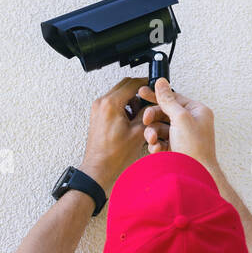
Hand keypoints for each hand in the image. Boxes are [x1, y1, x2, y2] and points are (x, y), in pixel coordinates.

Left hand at [79, 77, 151, 192]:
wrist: (99, 169)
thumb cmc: (114, 156)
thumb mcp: (138, 132)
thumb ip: (147, 113)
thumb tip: (152, 104)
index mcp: (111, 104)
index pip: (132, 83)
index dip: (147, 84)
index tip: (154, 87)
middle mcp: (101, 103)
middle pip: (124, 85)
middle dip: (139, 92)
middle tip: (149, 101)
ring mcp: (97, 109)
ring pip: (118, 94)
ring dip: (131, 99)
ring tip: (139, 115)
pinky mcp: (97, 116)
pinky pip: (112, 103)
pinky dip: (123, 107)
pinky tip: (130, 120)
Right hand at [136, 78, 215, 165]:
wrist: (194, 174)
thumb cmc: (195, 149)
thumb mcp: (181, 118)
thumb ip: (168, 100)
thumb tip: (162, 83)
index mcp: (196, 111)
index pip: (174, 98)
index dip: (157, 96)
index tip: (142, 93)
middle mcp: (190, 122)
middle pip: (163, 112)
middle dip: (153, 118)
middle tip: (146, 120)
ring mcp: (181, 136)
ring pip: (159, 127)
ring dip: (152, 133)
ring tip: (153, 139)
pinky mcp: (173, 148)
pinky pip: (159, 140)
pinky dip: (155, 144)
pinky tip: (157, 148)